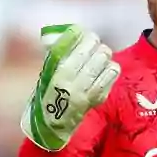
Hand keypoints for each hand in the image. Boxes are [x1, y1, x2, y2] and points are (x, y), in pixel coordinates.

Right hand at [21, 24, 120, 151]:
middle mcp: (77, 84)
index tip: (83, 34)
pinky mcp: (99, 99)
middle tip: (92, 44)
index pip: (80, 48)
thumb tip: (72, 32)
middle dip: (96, 45)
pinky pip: (111, 77)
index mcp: (60, 75)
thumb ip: (56, 52)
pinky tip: (103, 68)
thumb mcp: (45, 71)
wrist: (51, 123)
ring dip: (104, 56)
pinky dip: (110, 68)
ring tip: (98, 55)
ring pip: (107, 64)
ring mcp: (90, 93)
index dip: (85, 37)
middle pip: (97, 54)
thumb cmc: (44, 93)